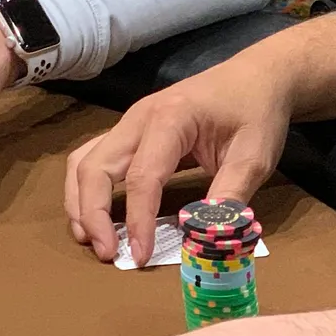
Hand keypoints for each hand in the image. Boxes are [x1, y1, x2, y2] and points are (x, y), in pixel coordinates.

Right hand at [66, 52, 289, 265]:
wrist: (255, 77)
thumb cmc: (255, 112)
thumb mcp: (254, 156)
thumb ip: (229, 196)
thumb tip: (203, 238)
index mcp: (170, 119)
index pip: (142, 177)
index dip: (137, 220)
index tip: (140, 257)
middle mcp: (138, 118)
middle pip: (96, 167)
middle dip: (92, 214)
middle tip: (108, 255)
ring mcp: (129, 123)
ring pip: (85, 161)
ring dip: (80, 201)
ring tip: (89, 239)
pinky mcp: (130, 132)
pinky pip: (93, 157)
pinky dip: (86, 188)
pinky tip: (95, 214)